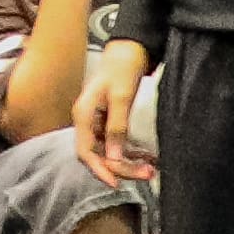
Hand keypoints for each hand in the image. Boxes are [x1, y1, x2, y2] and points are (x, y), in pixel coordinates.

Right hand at [77, 45, 151, 188]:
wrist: (128, 50)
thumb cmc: (122, 67)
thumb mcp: (121, 96)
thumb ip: (117, 127)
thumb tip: (114, 156)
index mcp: (83, 115)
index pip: (85, 152)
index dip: (99, 170)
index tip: (117, 184)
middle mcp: (87, 122)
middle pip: (99, 156)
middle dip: (122, 168)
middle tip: (147, 173)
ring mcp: (98, 123)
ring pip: (109, 153)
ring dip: (128, 163)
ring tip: (150, 169)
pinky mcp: (109, 122)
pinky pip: (118, 145)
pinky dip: (132, 154)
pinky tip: (147, 158)